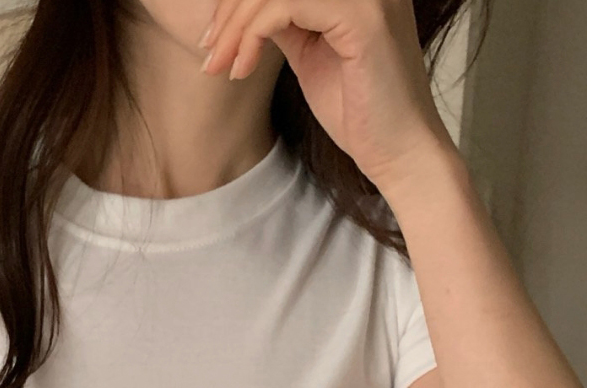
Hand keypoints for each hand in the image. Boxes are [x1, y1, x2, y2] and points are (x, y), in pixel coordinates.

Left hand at [198, 0, 456, 193]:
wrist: (398, 152)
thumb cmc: (359, 112)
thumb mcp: (311, 54)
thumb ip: (286, 23)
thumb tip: (247, 9)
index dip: (240, 1)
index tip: (215, 41)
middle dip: (232, 10)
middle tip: (210, 53)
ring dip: (237, 26)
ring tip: (219, 65)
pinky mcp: (364, 18)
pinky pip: (286, 5)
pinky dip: (253, 35)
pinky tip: (241, 69)